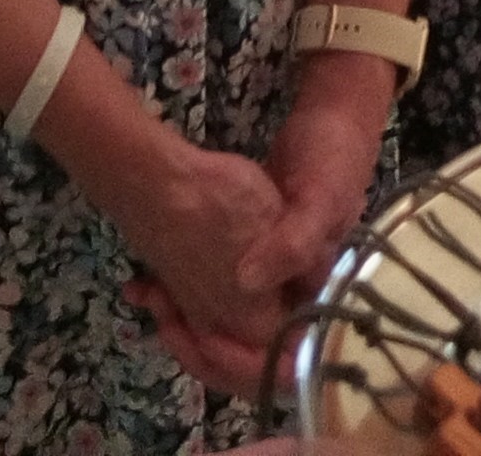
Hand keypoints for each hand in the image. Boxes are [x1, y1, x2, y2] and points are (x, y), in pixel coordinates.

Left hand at [127, 83, 382, 393]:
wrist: (332, 116)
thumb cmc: (334, 159)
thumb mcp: (321, 198)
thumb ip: (293, 244)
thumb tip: (246, 284)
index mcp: (318, 295)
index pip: (282, 363)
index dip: (240, 364)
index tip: (199, 339)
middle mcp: (292, 298)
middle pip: (244, 355)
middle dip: (197, 346)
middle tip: (162, 318)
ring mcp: (268, 280)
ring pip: (223, 329)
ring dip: (182, 324)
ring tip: (148, 298)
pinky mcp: (249, 258)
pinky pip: (212, 297)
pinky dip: (178, 299)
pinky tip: (145, 285)